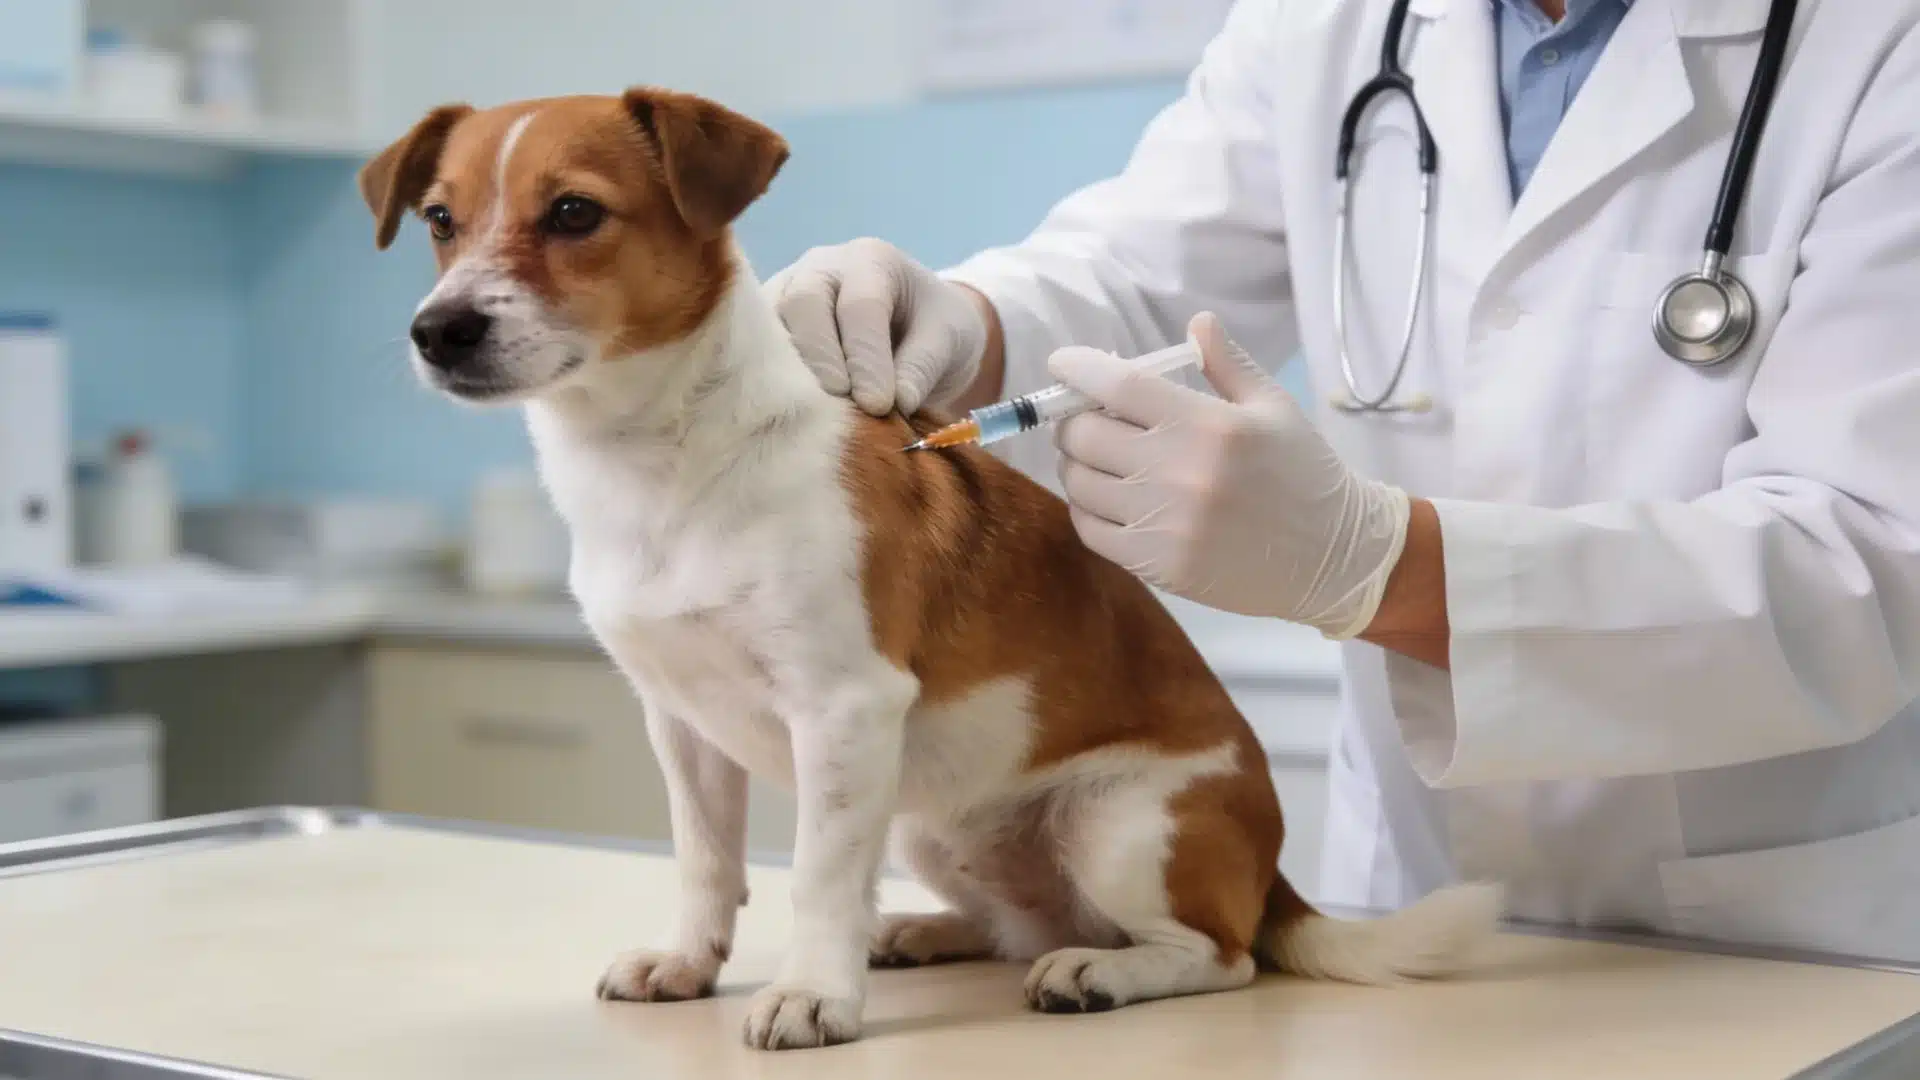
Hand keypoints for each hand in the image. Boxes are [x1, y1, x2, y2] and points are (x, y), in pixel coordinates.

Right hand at [766, 239, 988, 415]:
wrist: (915, 325)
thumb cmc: (933, 326)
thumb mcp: (949, 339)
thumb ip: (923, 367)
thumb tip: (896, 403)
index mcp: (871, 261)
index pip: (862, 305)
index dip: (866, 357)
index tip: (878, 404)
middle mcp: (820, 268)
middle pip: (803, 304)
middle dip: (821, 359)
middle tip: (841, 405)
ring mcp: (786, 293)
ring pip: (770, 326)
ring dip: (788, 373)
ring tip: (814, 418)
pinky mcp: (767, 326)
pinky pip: (755, 350)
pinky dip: (769, 382)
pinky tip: (786, 415)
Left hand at [1049, 312, 1411, 638]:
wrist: (1333, 557)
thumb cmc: (1304, 472)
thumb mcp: (1274, 406)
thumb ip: (1226, 363)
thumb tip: (1195, 322)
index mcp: (1208, 425)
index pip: (1119, 385)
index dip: (1078, 369)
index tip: (1062, 363)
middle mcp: (1180, 472)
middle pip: (1085, 433)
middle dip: (1073, 419)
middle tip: (1086, 418)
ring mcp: (1166, 523)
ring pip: (1080, 483)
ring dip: (1076, 464)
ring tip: (1097, 459)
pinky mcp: (1158, 565)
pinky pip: (1091, 529)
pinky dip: (1087, 508)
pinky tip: (1106, 498)